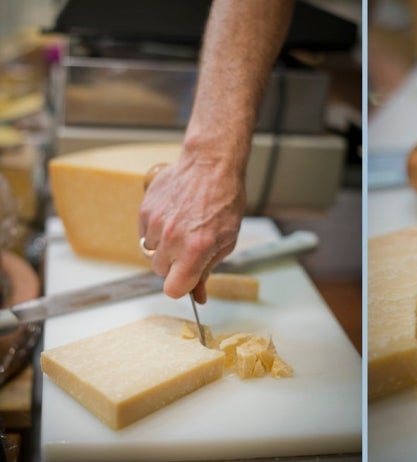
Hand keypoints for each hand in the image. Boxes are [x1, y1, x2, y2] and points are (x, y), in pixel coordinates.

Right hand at [138, 153, 244, 301]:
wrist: (210, 165)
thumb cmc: (224, 201)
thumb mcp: (226, 240)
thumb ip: (207, 269)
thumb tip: (197, 296)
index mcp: (196, 249)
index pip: (173, 289)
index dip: (181, 287)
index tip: (188, 279)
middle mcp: (172, 238)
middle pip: (161, 272)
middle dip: (175, 265)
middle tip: (190, 246)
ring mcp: (155, 224)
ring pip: (150, 253)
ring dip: (163, 247)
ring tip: (181, 229)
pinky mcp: (145, 210)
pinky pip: (144, 234)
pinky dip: (155, 231)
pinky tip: (172, 217)